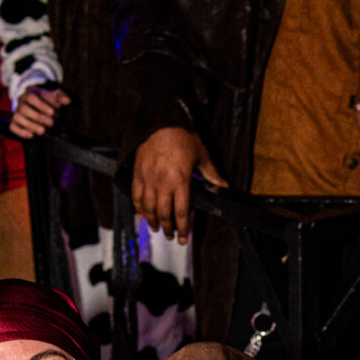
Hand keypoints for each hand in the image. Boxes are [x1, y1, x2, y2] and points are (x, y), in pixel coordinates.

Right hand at [9, 84, 69, 139]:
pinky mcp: (14, 122)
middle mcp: (21, 102)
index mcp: (30, 93)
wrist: (34, 105)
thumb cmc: (46, 101)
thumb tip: (68, 100)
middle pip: (24, 109)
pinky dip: (20, 132)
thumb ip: (60, 97)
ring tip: (43, 131)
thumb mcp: (53, 96)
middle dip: (38, 117)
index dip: (42, 105)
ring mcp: (16, 112)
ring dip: (30, 125)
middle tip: (52, 124)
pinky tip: (31, 135)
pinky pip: (13, 127)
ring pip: (18, 118)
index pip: (32, 98)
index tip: (53, 113)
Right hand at [132, 127, 226, 243]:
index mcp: (181, 181)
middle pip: (164, 215)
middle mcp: (163, 184)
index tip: (183, 239)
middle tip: (171, 236)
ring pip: (149, 209)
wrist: (160, 120)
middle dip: (168, 229)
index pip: (182, 213)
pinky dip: (138, 208)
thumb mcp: (201, 153)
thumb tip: (224, 186)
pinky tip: (141, 216)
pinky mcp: (137, 173)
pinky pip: (136, 196)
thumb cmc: (182, 135)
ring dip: (152, 221)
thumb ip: (211, 173)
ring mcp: (148, 179)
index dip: (183, 229)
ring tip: (156, 228)